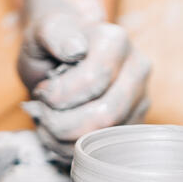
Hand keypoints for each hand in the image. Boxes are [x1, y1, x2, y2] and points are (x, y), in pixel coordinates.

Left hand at [17, 0, 150, 160]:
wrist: (66, 52)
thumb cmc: (52, 44)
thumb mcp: (41, 32)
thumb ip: (54, 34)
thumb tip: (75, 49)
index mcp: (116, 41)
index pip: (94, 80)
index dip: (60, 95)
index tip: (42, 90)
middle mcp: (137, 68)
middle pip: (106, 114)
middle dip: (64, 123)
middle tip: (42, 113)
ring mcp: (141, 98)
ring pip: (108, 136)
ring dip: (67, 140)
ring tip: (48, 124)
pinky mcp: (137, 122)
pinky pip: (110, 149)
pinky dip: (76, 149)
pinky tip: (61, 134)